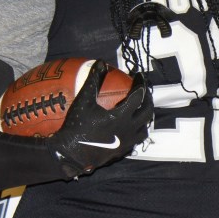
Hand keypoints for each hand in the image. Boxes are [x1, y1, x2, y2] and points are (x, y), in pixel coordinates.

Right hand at [46, 60, 152, 177]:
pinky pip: (135, 140)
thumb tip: (101, 63)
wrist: (70, 155)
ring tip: (139, 110)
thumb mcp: (84, 100)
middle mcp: (128, 130)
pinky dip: (136, 130)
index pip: (139, 96)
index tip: (138, 76)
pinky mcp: (121, 153)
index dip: (141, 84)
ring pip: (144, 129)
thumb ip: (94, 80)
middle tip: (143, 92)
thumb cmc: (77, 127)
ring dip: (144, 117)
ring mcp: (126, 143)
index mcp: (122, 116)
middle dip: (148, 100)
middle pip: (147, 112)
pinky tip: (128, 126)